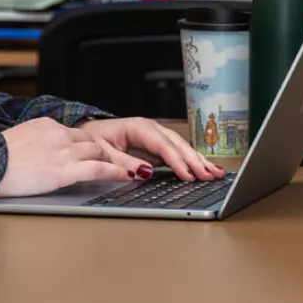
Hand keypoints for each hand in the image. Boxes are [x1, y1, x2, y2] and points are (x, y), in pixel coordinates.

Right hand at [0, 117, 140, 197]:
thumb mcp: (18, 140)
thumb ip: (36, 141)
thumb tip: (41, 150)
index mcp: (46, 125)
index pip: (75, 133)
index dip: (89, 145)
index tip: (98, 151)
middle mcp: (58, 134)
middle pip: (91, 142)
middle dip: (105, 153)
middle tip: (119, 162)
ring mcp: (63, 151)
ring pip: (98, 153)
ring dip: (114, 162)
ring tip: (128, 170)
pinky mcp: (64, 170)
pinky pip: (98, 169)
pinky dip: (116, 172)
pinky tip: (126, 176)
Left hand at [78, 117, 226, 182]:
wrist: (86, 135)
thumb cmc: (93, 141)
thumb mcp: (104, 153)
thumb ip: (124, 162)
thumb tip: (146, 171)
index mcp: (138, 127)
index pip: (163, 145)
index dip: (177, 160)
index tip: (188, 174)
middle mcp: (151, 129)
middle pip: (178, 145)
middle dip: (195, 160)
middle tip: (209, 175)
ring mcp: (156, 135)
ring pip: (182, 147)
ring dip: (199, 161)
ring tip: (215, 173)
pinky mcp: (157, 145)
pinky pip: (178, 153)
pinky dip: (192, 161)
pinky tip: (205, 168)